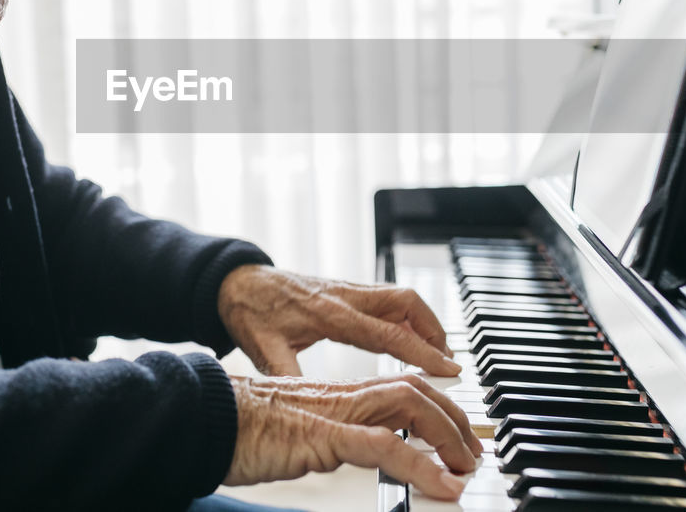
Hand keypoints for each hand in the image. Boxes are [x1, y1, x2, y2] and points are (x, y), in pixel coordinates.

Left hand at [217, 265, 461, 375]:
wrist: (236, 280)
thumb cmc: (249, 313)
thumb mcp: (264, 349)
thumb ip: (287, 374)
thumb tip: (306, 405)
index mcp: (329, 314)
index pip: (388, 333)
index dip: (422, 352)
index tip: (448, 368)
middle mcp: (344, 295)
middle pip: (406, 302)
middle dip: (434, 329)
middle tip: (449, 361)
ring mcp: (347, 288)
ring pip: (400, 296)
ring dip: (424, 320)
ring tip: (437, 351)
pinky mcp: (345, 288)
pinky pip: (386, 297)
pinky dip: (406, 315)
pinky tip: (410, 335)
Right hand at [224, 373, 480, 500]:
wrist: (201, 417)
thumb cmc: (236, 429)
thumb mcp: (291, 435)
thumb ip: (318, 439)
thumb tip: (335, 451)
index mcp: (334, 396)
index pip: (399, 387)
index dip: (435, 407)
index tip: (457, 438)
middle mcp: (341, 397)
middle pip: (414, 388)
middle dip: (453, 419)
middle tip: (472, 455)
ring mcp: (333, 413)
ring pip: (407, 405)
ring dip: (447, 435)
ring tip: (465, 469)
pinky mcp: (321, 435)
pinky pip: (383, 445)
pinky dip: (421, 464)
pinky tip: (441, 485)